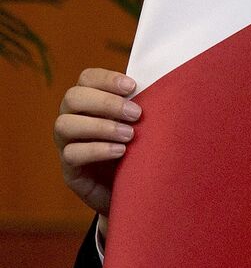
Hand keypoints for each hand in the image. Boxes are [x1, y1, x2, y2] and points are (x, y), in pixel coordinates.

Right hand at [54, 68, 138, 224]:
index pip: (87, 78)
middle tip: (136, 114)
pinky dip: (97, 149)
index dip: (107, 79)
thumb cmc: (142, 148)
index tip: (133, 87)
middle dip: (106, 103)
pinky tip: (120, 151)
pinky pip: (71, 153)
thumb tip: (168, 83)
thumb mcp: (144, 123)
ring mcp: (66, 143)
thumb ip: (144, 104)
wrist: (137, 189)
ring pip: (65, 124)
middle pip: (73, 97)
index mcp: (90, 101)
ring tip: (129, 135)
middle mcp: (73, 118)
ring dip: (101, 126)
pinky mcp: (69, 169)